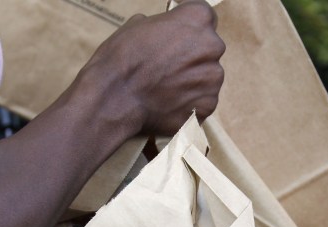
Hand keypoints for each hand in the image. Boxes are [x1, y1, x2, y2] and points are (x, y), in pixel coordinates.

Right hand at [77, 0, 225, 137]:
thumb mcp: (136, 26)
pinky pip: (202, 103)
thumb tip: (159, 33)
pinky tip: (167, 106)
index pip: (204, 18)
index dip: (189, 31)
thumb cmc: (121, 60)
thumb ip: (160, 27)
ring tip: (164, 91)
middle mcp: (212, 45)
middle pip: (208, 50)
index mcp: (197, 18)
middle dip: (191, 58)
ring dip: (191, 83)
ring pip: (206, 78)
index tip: (177, 41)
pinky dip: (188, 106)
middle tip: (166, 69)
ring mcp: (212, 78)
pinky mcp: (207, 105)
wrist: (114, 99)